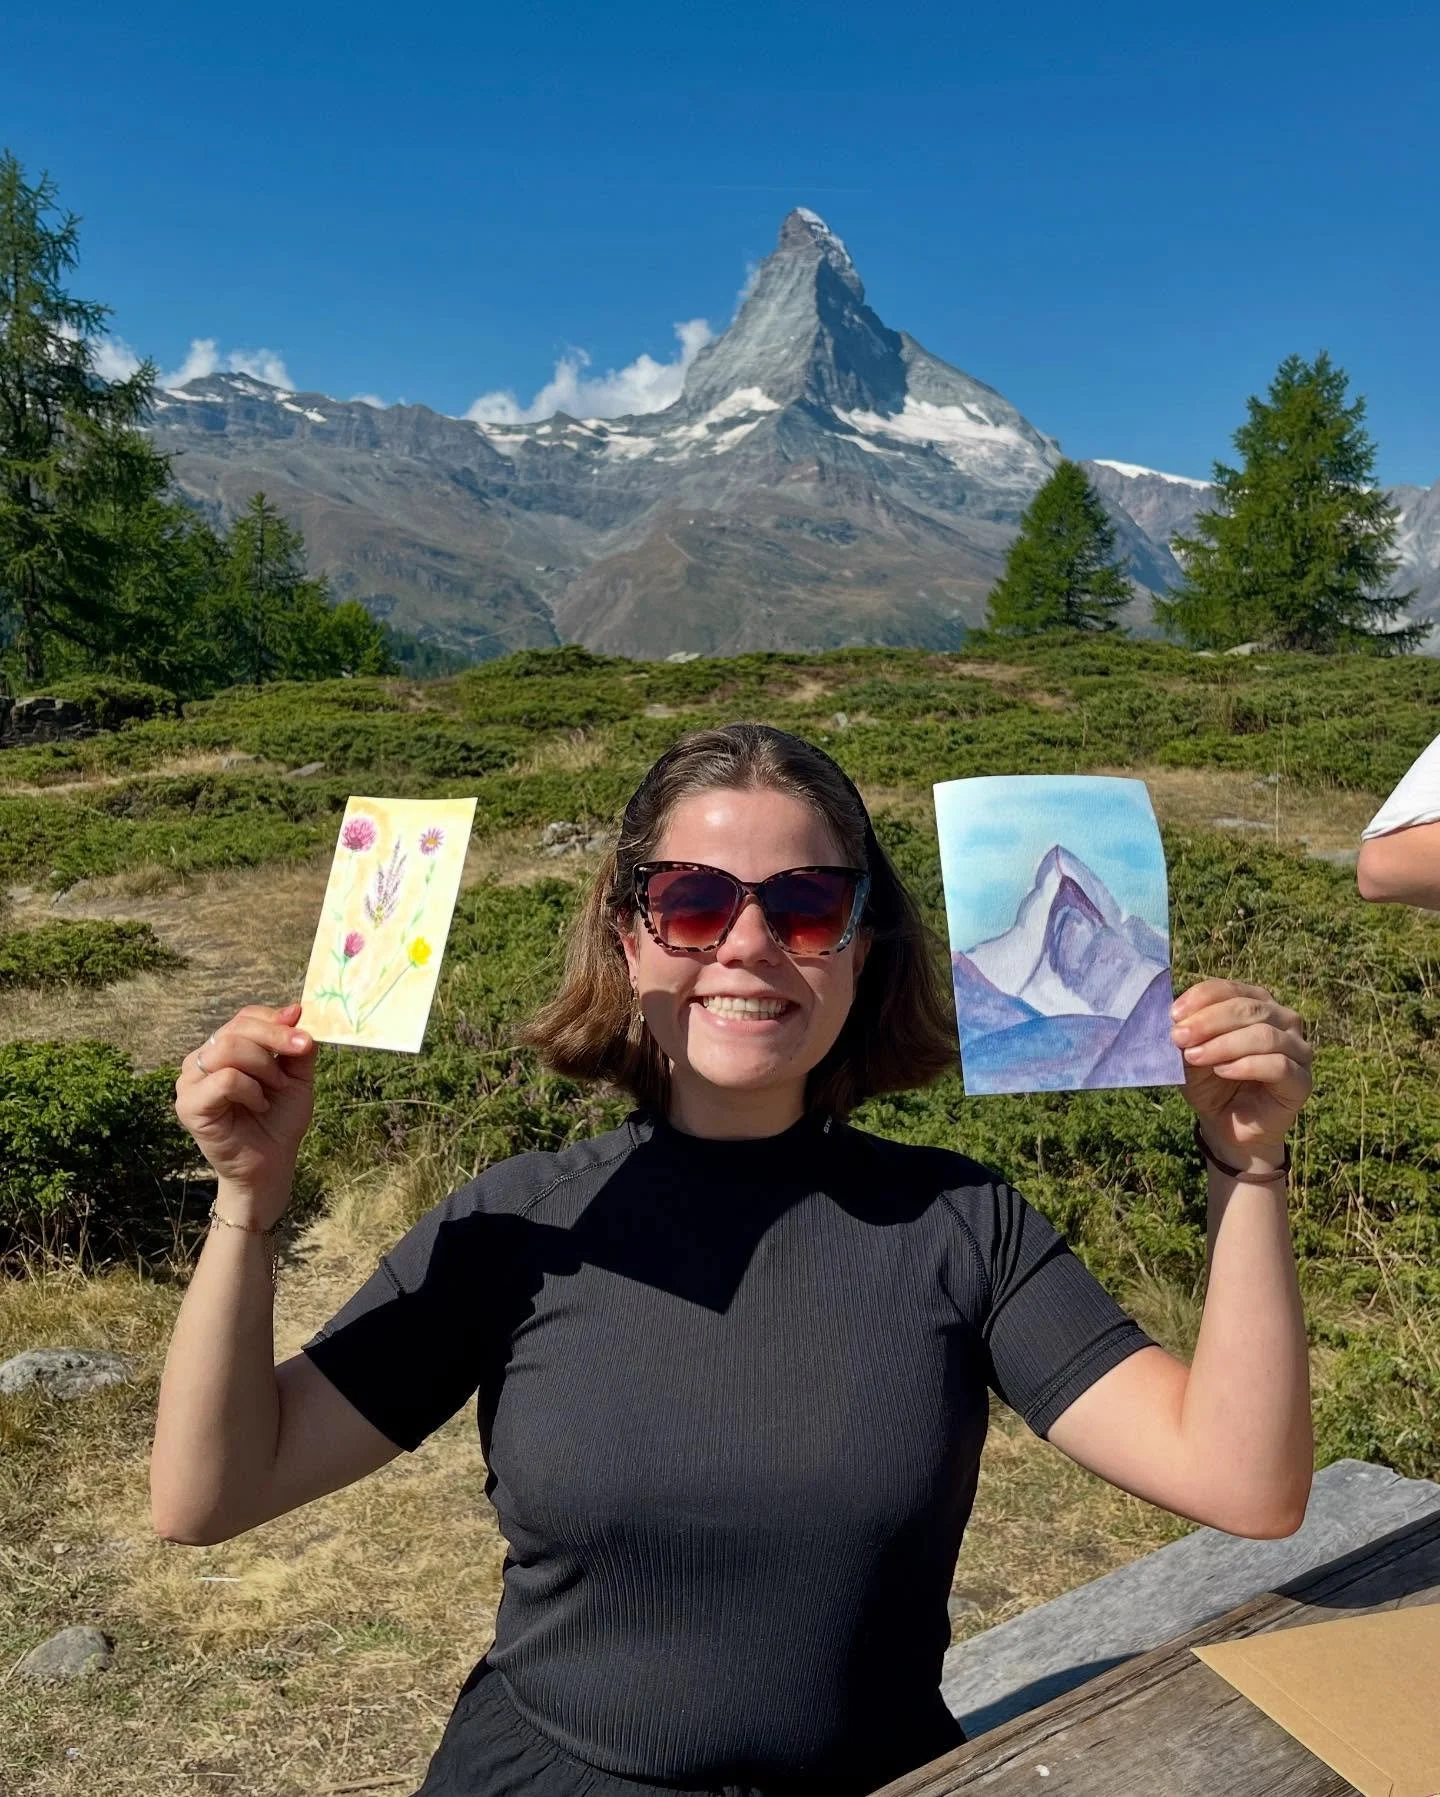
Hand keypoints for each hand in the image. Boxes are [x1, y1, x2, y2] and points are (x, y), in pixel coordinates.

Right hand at [174, 1001, 316, 1215]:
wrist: (271, 1163)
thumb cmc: (280, 1119)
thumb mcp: (297, 1076)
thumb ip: (295, 1045)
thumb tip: (296, 1009)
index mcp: (224, 1047)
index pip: (245, 1017)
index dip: (275, 1020)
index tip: (304, 1035)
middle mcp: (202, 1059)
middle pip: (236, 1029)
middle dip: (275, 1040)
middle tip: (298, 1058)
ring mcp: (190, 1082)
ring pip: (228, 1048)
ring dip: (264, 1066)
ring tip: (276, 1089)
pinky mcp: (189, 1105)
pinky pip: (224, 1079)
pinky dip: (250, 1089)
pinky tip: (259, 1105)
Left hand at [1170, 979, 1311, 1168]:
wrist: (1226, 1125)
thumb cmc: (1210, 1082)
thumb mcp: (1190, 1053)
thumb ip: (1187, 1033)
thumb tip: (1175, 1017)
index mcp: (1257, 1003)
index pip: (1232, 989)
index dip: (1202, 998)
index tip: (1173, 1015)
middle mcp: (1283, 1020)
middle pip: (1249, 1008)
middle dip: (1209, 1021)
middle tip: (1179, 1037)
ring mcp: (1298, 1049)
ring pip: (1264, 1035)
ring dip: (1224, 1044)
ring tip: (1194, 1056)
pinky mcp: (1302, 1080)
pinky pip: (1278, 1065)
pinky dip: (1245, 1065)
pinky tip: (1221, 1071)